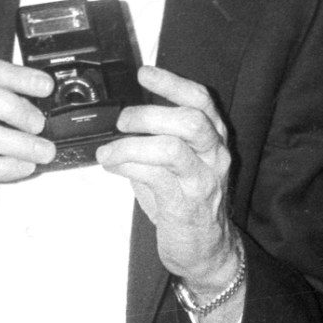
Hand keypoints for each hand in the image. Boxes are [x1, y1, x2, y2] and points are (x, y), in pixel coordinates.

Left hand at [98, 65, 238, 293]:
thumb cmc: (186, 200)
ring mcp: (203, 181)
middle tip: (121, 120)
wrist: (205, 249)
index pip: (200, 99)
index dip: (172, 83)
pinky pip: (156, 177)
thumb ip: (159, 136)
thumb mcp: (179, 161)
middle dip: (149, 114)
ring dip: (131, 145)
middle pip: (190, 119)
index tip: (144, 73)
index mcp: (213, 139)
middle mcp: (214, 156)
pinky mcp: (186, 205)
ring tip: (108, 151)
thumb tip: (123, 116)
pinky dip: (129, 167)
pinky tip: (114, 167)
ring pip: (171, 148)